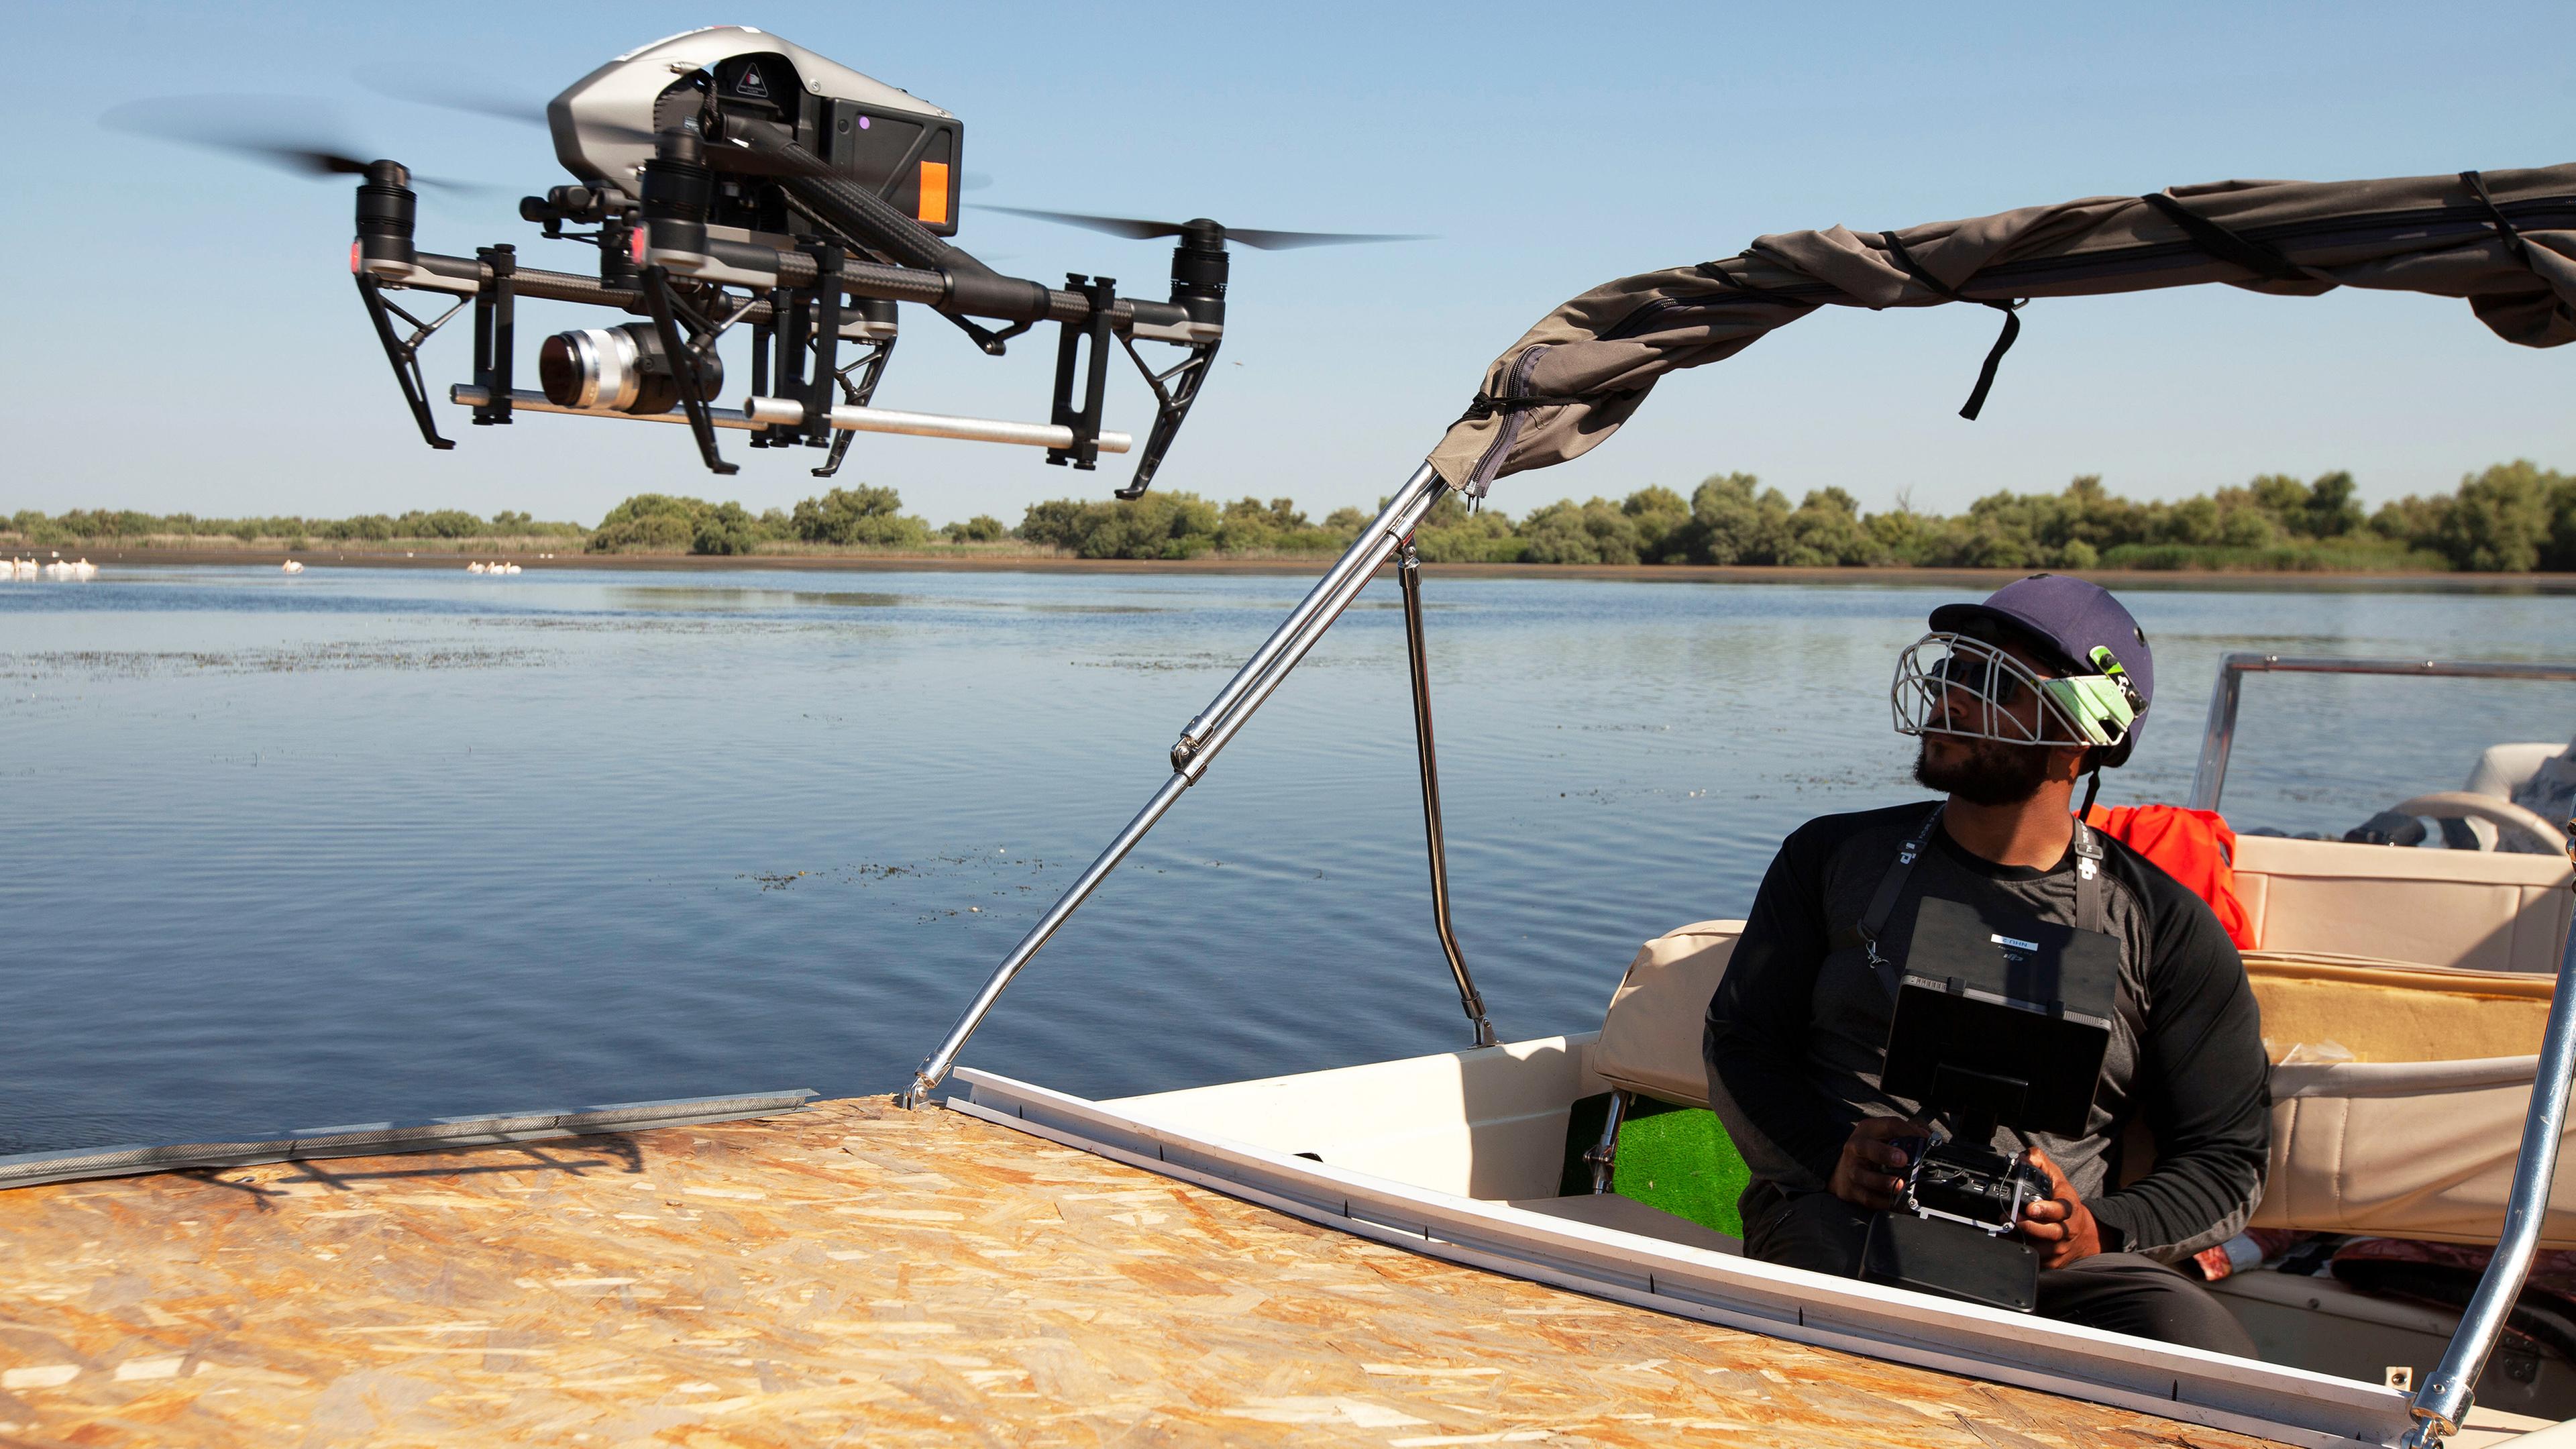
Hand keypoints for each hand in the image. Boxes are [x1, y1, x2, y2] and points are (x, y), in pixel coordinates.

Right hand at [1831, 1117, 1932, 1211]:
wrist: (1843, 1170)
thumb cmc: (1871, 1151)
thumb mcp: (1886, 1135)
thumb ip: (1909, 1132)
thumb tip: (1930, 1139)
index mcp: (1868, 1131)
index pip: (1890, 1125)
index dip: (1908, 1132)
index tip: (1924, 1140)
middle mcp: (1856, 1148)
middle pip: (1867, 1148)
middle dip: (1885, 1154)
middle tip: (1902, 1160)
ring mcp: (1851, 1170)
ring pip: (1864, 1176)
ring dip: (1883, 1182)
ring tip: (1900, 1186)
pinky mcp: (1851, 1190)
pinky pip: (1868, 1198)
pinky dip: (1885, 1203)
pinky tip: (1900, 1203)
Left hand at [2016, 1146, 2102, 1268]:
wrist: (2085, 1234)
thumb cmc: (2066, 1203)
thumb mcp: (2057, 1179)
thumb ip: (2040, 1163)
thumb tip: (2024, 1156)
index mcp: (2069, 1208)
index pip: (2062, 1210)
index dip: (2046, 1210)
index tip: (2031, 1208)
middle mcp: (2067, 1230)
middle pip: (2050, 1232)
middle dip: (2028, 1226)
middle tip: (2009, 1218)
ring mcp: (2061, 1247)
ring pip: (2040, 1248)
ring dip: (2020, 1239)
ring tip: (2004, 1230)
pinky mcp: (2053, 1262)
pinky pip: (2035, 1259)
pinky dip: (2019, 1250)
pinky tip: (2008, 1242)